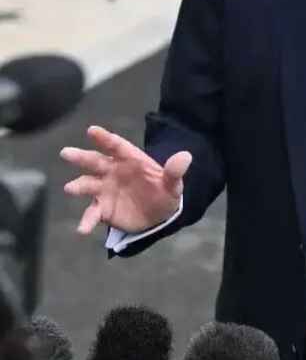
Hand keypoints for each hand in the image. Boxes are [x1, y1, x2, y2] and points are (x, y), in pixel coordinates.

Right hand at [61, 125, 191, 234]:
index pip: (116, 145)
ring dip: (78, 186)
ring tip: (70, 188)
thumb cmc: (164, 191)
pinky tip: (82, 229)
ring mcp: (105, 189)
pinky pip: (92, 213)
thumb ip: (174, 171)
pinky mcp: (103, 208)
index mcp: (130, 159)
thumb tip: (185, 156)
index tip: (92, 130)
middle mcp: (113, 171)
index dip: (104, 138)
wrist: (159, 214)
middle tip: (66, 152)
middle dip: (81, 157)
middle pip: (95, 161)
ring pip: (88, 185)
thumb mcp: (173, 183)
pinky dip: (86, 220)